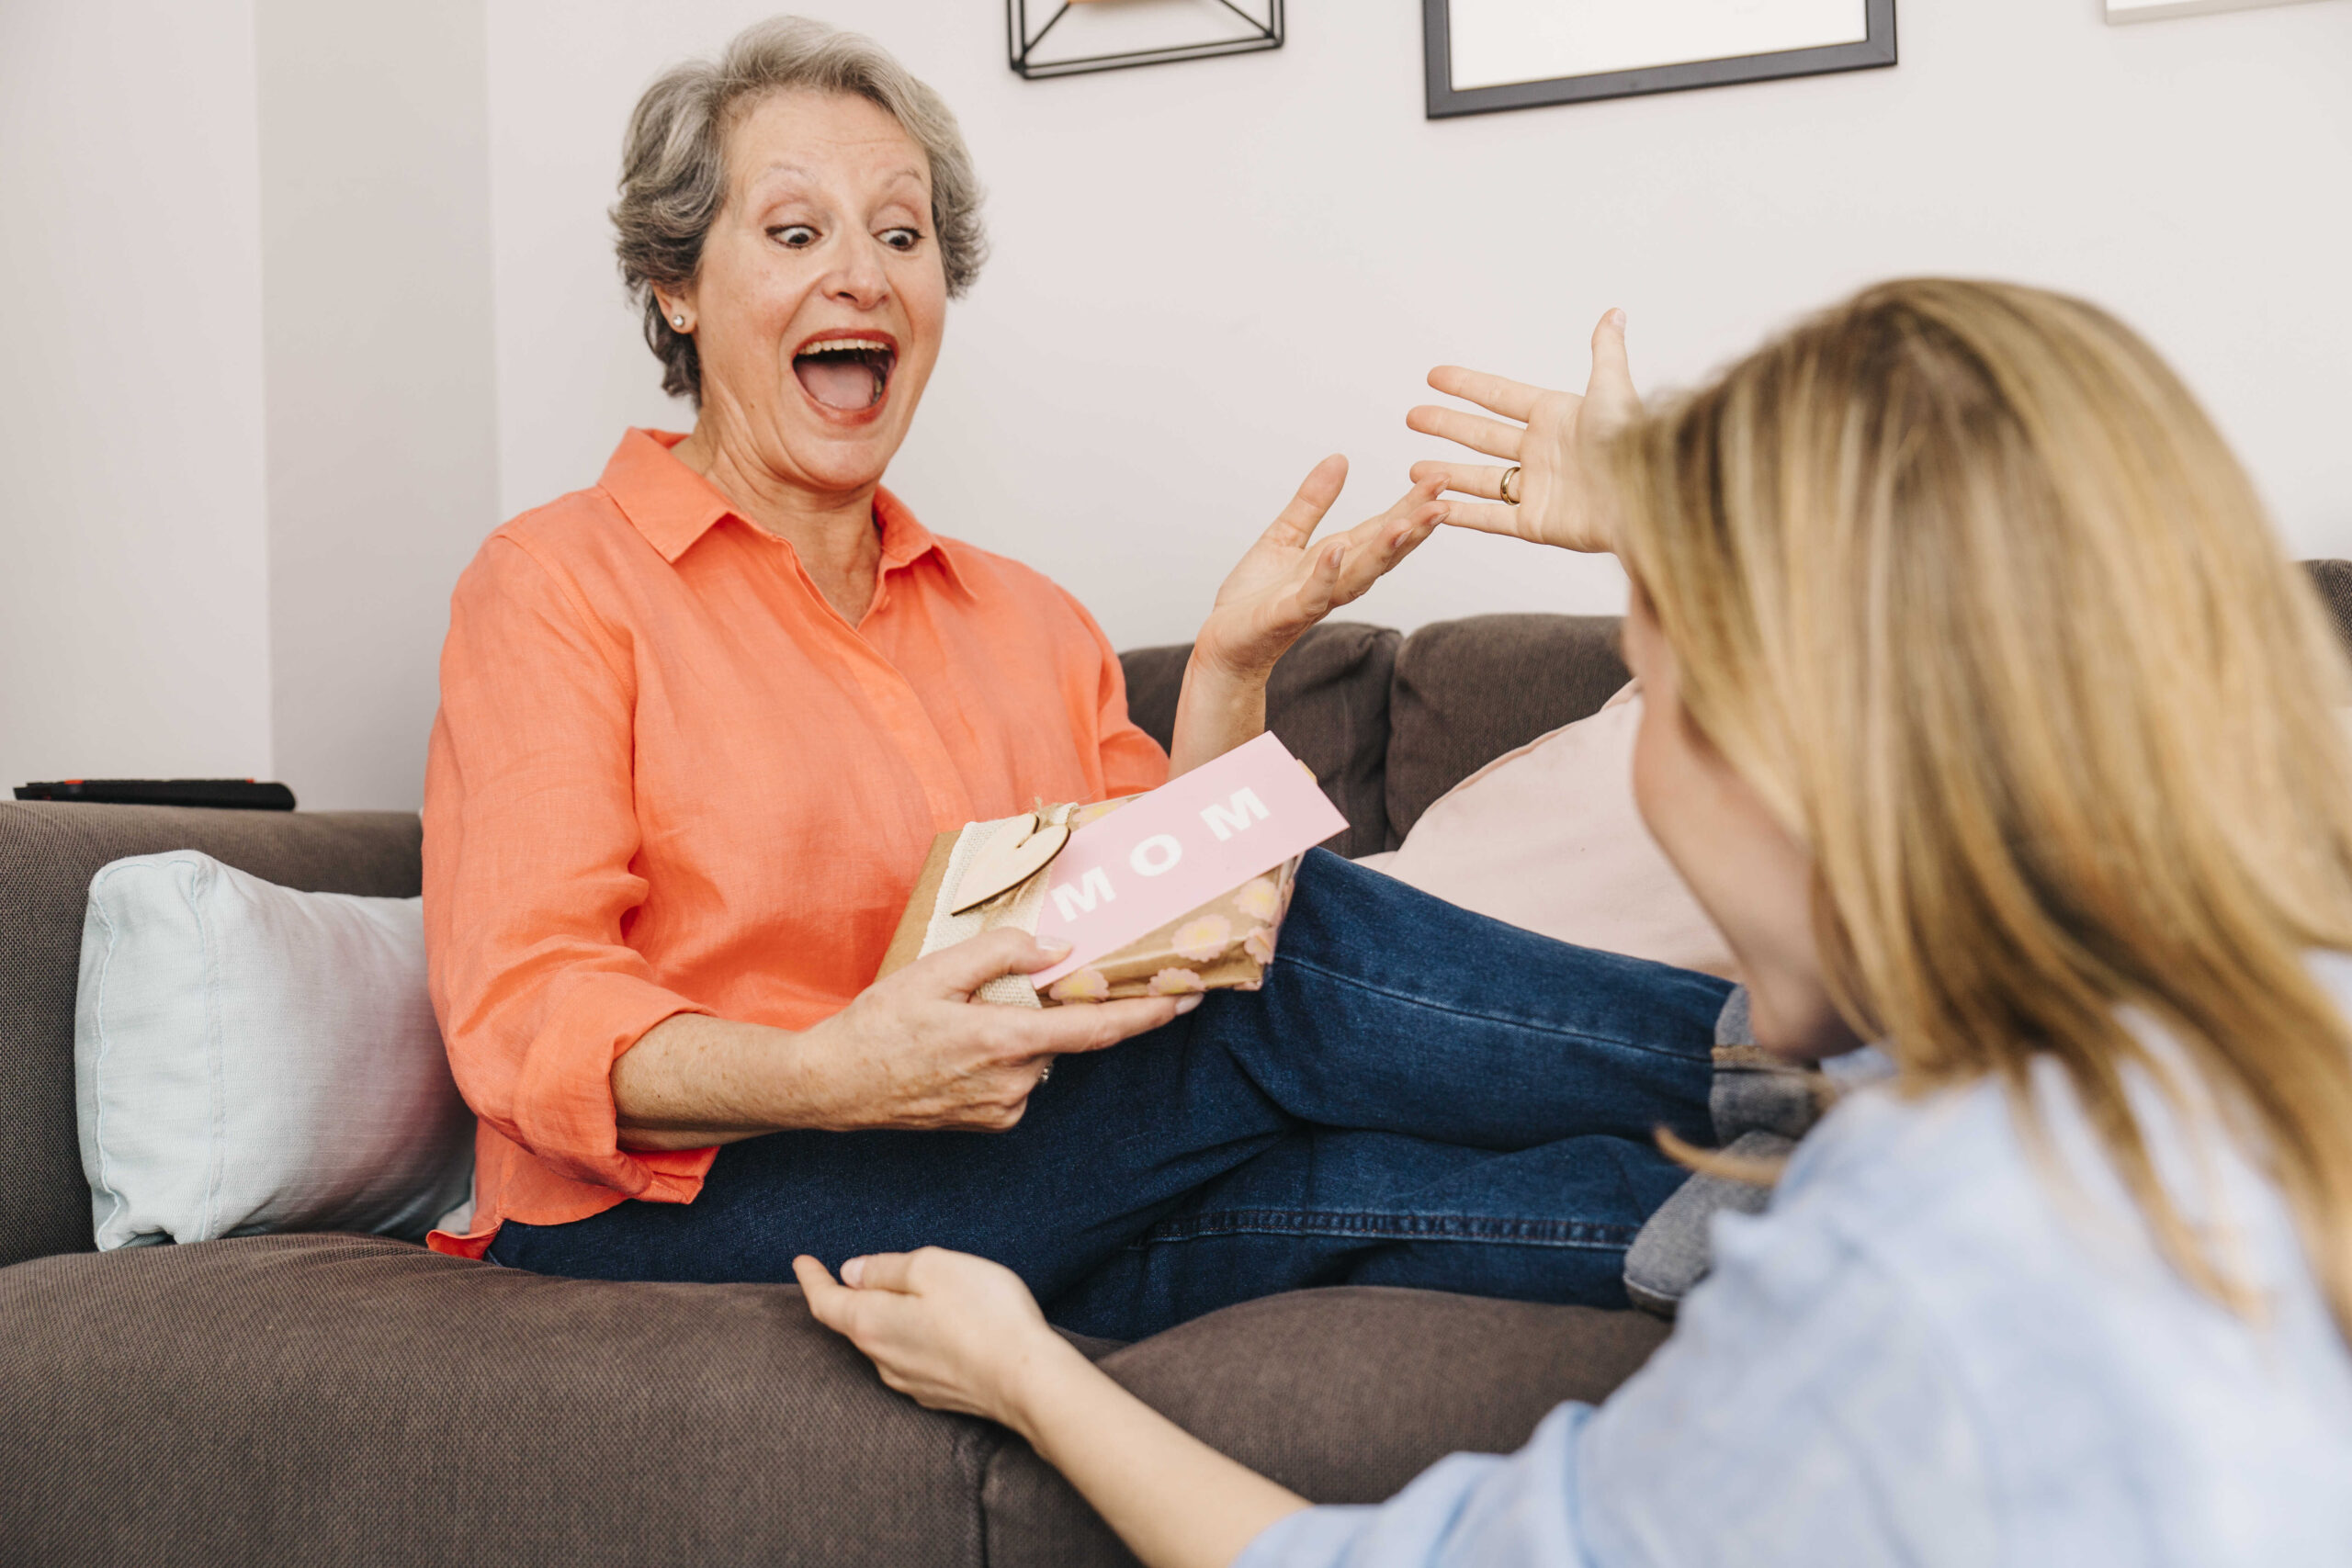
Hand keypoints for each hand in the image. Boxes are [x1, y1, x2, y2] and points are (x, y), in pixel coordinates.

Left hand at [796, 1247, 1072, 1428]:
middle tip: (865, 1269)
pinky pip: (915, 1358)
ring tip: (915, 1294)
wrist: (1029, 1381)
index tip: (802, 1261)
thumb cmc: (982, 1315)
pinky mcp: (939, 1395)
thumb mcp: (932, 1268)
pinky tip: (942, 1327)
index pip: (825, 1303)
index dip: (811, 1279)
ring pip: (887, 1342)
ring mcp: (911, 1382)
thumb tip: (853, 1273)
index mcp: (871, 1324)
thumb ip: (886, 1268)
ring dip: (891, 1316)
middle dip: (856, 1295)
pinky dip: (916, 1337)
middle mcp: (882, 1359)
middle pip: (856, 1323)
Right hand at [802, 931, 1191, 1131]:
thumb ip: (1002, 954)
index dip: (1146, 1014)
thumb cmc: (878, 1024)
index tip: (1186, 998)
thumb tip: (1059, 951)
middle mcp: (1013, 1083)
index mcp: (1004, 1041)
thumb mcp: (934, 970)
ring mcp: (1003, 1108)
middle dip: (1054, 1010)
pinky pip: (1019, 1079)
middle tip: (1011, 989)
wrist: (832, 1086)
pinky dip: (1005, 1057)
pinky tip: (958, 1049)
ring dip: (1021, 1033)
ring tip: (961, 1021)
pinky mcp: (991, 1123)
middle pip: (1063, 1037)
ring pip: (1039, 1057)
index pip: (1095, 1030)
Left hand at [1190, 455, 1443, 683]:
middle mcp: (1334, 582)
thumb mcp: (1285, 536)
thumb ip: (1312, 502)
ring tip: (1404, 526)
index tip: (1439, 481)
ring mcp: (1313, 600)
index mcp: (1337, 560)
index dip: (1410, 507)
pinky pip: (1310, 595)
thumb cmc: (1256, 597)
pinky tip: (1336, 550)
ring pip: (1356, 576)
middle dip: (1412, 528)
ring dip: (1380, 552)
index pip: (1381, 530)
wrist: (1225, 644)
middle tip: (1443, 501)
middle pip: (1381, 553)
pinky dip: (1324, 574)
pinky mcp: (1285, 616)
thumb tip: (1340, 459)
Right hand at [1407, 309, 1639, 554]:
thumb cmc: (1633, 444)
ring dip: (1446, 473)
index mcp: (1556, 417)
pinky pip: (1490, 518)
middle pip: (1482, 435)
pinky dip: (1461, 515)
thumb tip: (1614, 313)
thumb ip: (1606, 352)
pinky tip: (1434, 507)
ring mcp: (1537, 489)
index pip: (1500, 396)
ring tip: (1413, 470)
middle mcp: (1543, 452)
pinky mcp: (1536, 523)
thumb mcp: (1614, 389)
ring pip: (1480, 479)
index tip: (1434, 376)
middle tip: (1413, 416)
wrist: (1645, 498)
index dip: (1467, 386)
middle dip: (1446, 425)